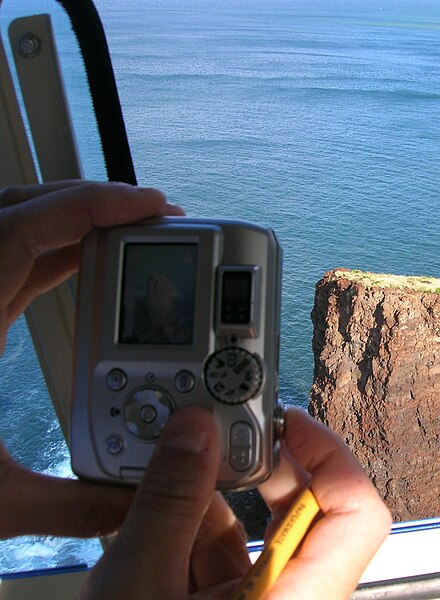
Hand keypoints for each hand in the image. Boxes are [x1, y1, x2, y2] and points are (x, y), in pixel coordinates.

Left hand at [0, 180, 183, 539]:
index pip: (25, 230)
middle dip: (92, 201)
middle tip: (152, 216)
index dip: (91, 206)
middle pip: (21, 210)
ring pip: (14, 226)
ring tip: (129, 232)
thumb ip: (73, 504)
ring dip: (73, 220)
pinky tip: (87, 264)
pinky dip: (56, 248)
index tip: (148, 206)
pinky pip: (13, 258)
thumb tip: (138, 501)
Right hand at [80, 407, 391, 598]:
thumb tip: (193, 434)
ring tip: (179, 467)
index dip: (332, 457)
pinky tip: (160, 506)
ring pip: (256, 534)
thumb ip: (169, 505)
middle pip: (305, 514)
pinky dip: (193, 525)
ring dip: (217, 496)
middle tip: (226, 436)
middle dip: (263, 470)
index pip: (356, 514)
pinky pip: (222, 556)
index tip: (291, 424)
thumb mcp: (140, 588)